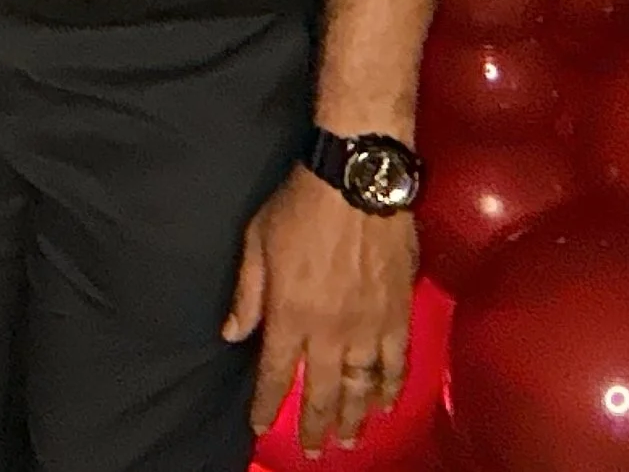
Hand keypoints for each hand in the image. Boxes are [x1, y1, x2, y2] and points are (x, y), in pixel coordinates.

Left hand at [223, 167, 417, 453]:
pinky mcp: (398, 314)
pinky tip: (385, 404)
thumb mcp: (256, 244)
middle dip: (315, 425)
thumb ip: (246, 294)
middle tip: (315, 451)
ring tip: (349, 440)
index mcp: (289, 315)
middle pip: (322, 392)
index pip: (275, 374)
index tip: (260, 425)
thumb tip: (230, 334)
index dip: (268, 404)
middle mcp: (330, 331)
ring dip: (355, 417)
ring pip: (362, 387)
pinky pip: (396, 363)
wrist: (355, 183)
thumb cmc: (298, 207)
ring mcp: (368, 326)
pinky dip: (391, 388)